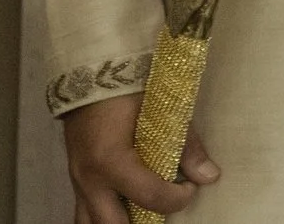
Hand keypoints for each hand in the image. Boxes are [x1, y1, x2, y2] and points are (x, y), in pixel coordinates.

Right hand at [63, 92, 218, 223]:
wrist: (90, 73)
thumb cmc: (128, 88)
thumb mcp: (162, 110)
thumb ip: (186, 145)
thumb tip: (209, 176)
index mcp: (111, 161)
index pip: (150, 197)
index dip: (178, 199)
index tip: (191, 187)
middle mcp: (89, 179)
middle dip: (145, 223)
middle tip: (167, 206)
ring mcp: (77, 182)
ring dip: (120, 223)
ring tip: (144, 215)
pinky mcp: (74, 179)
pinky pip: (84, 211)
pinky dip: (105, 215)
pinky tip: (125, 207)